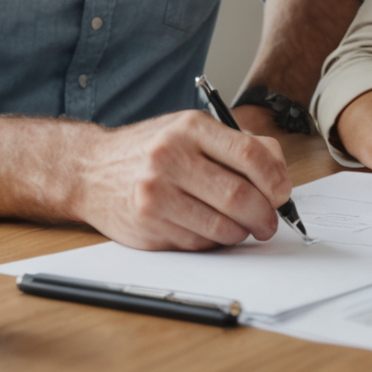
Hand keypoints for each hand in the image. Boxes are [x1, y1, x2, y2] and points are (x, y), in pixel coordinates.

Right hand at [69, 110, 290, 249]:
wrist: (90, 170)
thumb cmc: (151, 150)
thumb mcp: (193, 131)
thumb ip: (241, 146)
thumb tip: (280, 177)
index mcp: (190, 128)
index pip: (250, 156)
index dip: (276, 181)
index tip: (282, 194)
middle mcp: (170, 158)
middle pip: (238, 197)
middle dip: (264, 216)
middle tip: (268, 222)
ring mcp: (156, 194)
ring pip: (221, 227)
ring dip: (241, 233)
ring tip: (241, 227)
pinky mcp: (147, 226)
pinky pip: (198, 243)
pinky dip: (213, 242)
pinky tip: (209, 229)